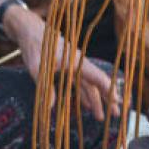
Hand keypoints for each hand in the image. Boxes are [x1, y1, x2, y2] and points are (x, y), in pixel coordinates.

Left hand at [1, 4, 121, 120]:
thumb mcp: (36, 67)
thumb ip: (45, 86)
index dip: (108, 90)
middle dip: (107, 99)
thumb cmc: (35, 46)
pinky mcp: (67, 68)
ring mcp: (74, 66)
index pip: (97, 77)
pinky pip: (80, 84)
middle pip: (97, 84)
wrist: (30, 30)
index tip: (117, 102)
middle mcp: (79, 64)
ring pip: (88, 86)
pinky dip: (84, 95)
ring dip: (95, 101)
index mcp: (76, 62)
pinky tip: (88, 106)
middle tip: (116, 115)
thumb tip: (50, 108)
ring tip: (100, 117)